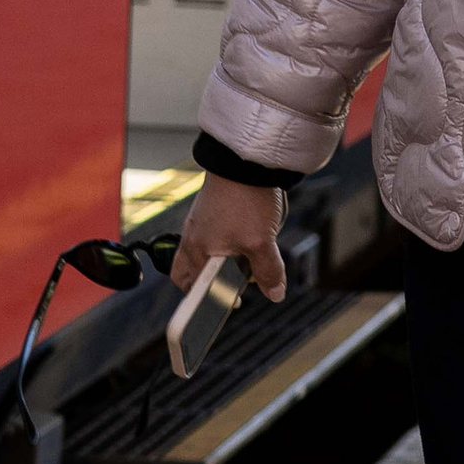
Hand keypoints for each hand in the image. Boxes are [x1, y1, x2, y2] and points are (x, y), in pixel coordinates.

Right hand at [170, 173, 287, 308]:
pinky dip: (230, 240)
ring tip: (249, 256)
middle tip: (232, 286)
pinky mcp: (211, 209)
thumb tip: (274, 295)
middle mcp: (192, 237)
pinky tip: (251, 233)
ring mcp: (200, 221)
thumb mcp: (261, 242)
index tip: (231, 304)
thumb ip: (267, 272)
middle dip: (209, 282)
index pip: (188, 287)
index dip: (207, 300)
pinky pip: (216, 233)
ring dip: (224, 260)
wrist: (246, 159)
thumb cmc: (246, 200)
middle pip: (190, 271)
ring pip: (206, 251)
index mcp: (196, 251)